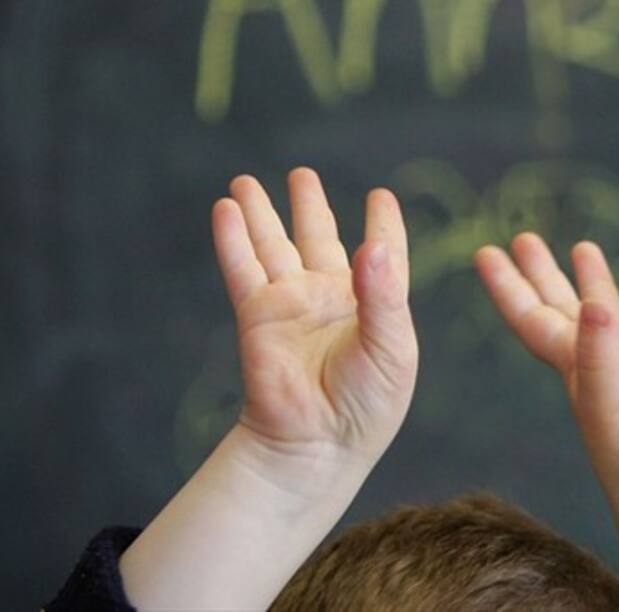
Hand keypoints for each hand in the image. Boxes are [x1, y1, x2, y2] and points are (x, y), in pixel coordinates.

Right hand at [215, 167, 417, 465]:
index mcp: (375, 305)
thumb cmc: (367, 404)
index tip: (380, 196)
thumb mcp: (392, 348)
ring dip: (261, 213)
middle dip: (308, 206)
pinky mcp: (258, 317)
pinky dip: (233, 238)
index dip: (383, 226)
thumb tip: (372, 246)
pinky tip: (226, 209)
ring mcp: (292, 306)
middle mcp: (331, 300)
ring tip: (246, 181)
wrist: (318, 445)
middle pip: (318, 239)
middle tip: (301, 173)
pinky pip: (244, 269)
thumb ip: (383, 295)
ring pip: (274, 246)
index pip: (382, 255)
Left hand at [475, 235, 618, 497]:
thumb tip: (594, 304)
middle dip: (541, 272)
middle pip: (561, 304)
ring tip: (582, 245)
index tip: (484, 252)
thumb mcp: (610, 405)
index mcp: (573, 364)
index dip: (506, 285)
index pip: (531, 316)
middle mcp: (600, 356)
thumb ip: (600, 354)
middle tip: (523, 237)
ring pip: (610, 308)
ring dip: (596, 278)